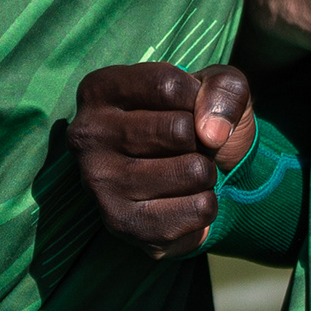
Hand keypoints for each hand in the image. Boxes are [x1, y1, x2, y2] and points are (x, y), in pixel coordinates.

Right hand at [68, 62, 255, 258]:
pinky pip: (197, 209)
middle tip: (189, 147)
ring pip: (192, 172)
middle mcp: (86, 135)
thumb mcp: (217, 87)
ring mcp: (99, 182)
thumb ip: (224, 88)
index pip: (168, 87)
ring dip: (206, 173)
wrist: (202, 179)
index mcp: (99, 90)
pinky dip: (206, 204)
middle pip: (179, 130)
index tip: (193, 108)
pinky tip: (184, 199)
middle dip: (202, 140)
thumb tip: (211, 132)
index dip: (199, 99)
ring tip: (186, 172)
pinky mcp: (121, 223)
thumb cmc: (197, 121)